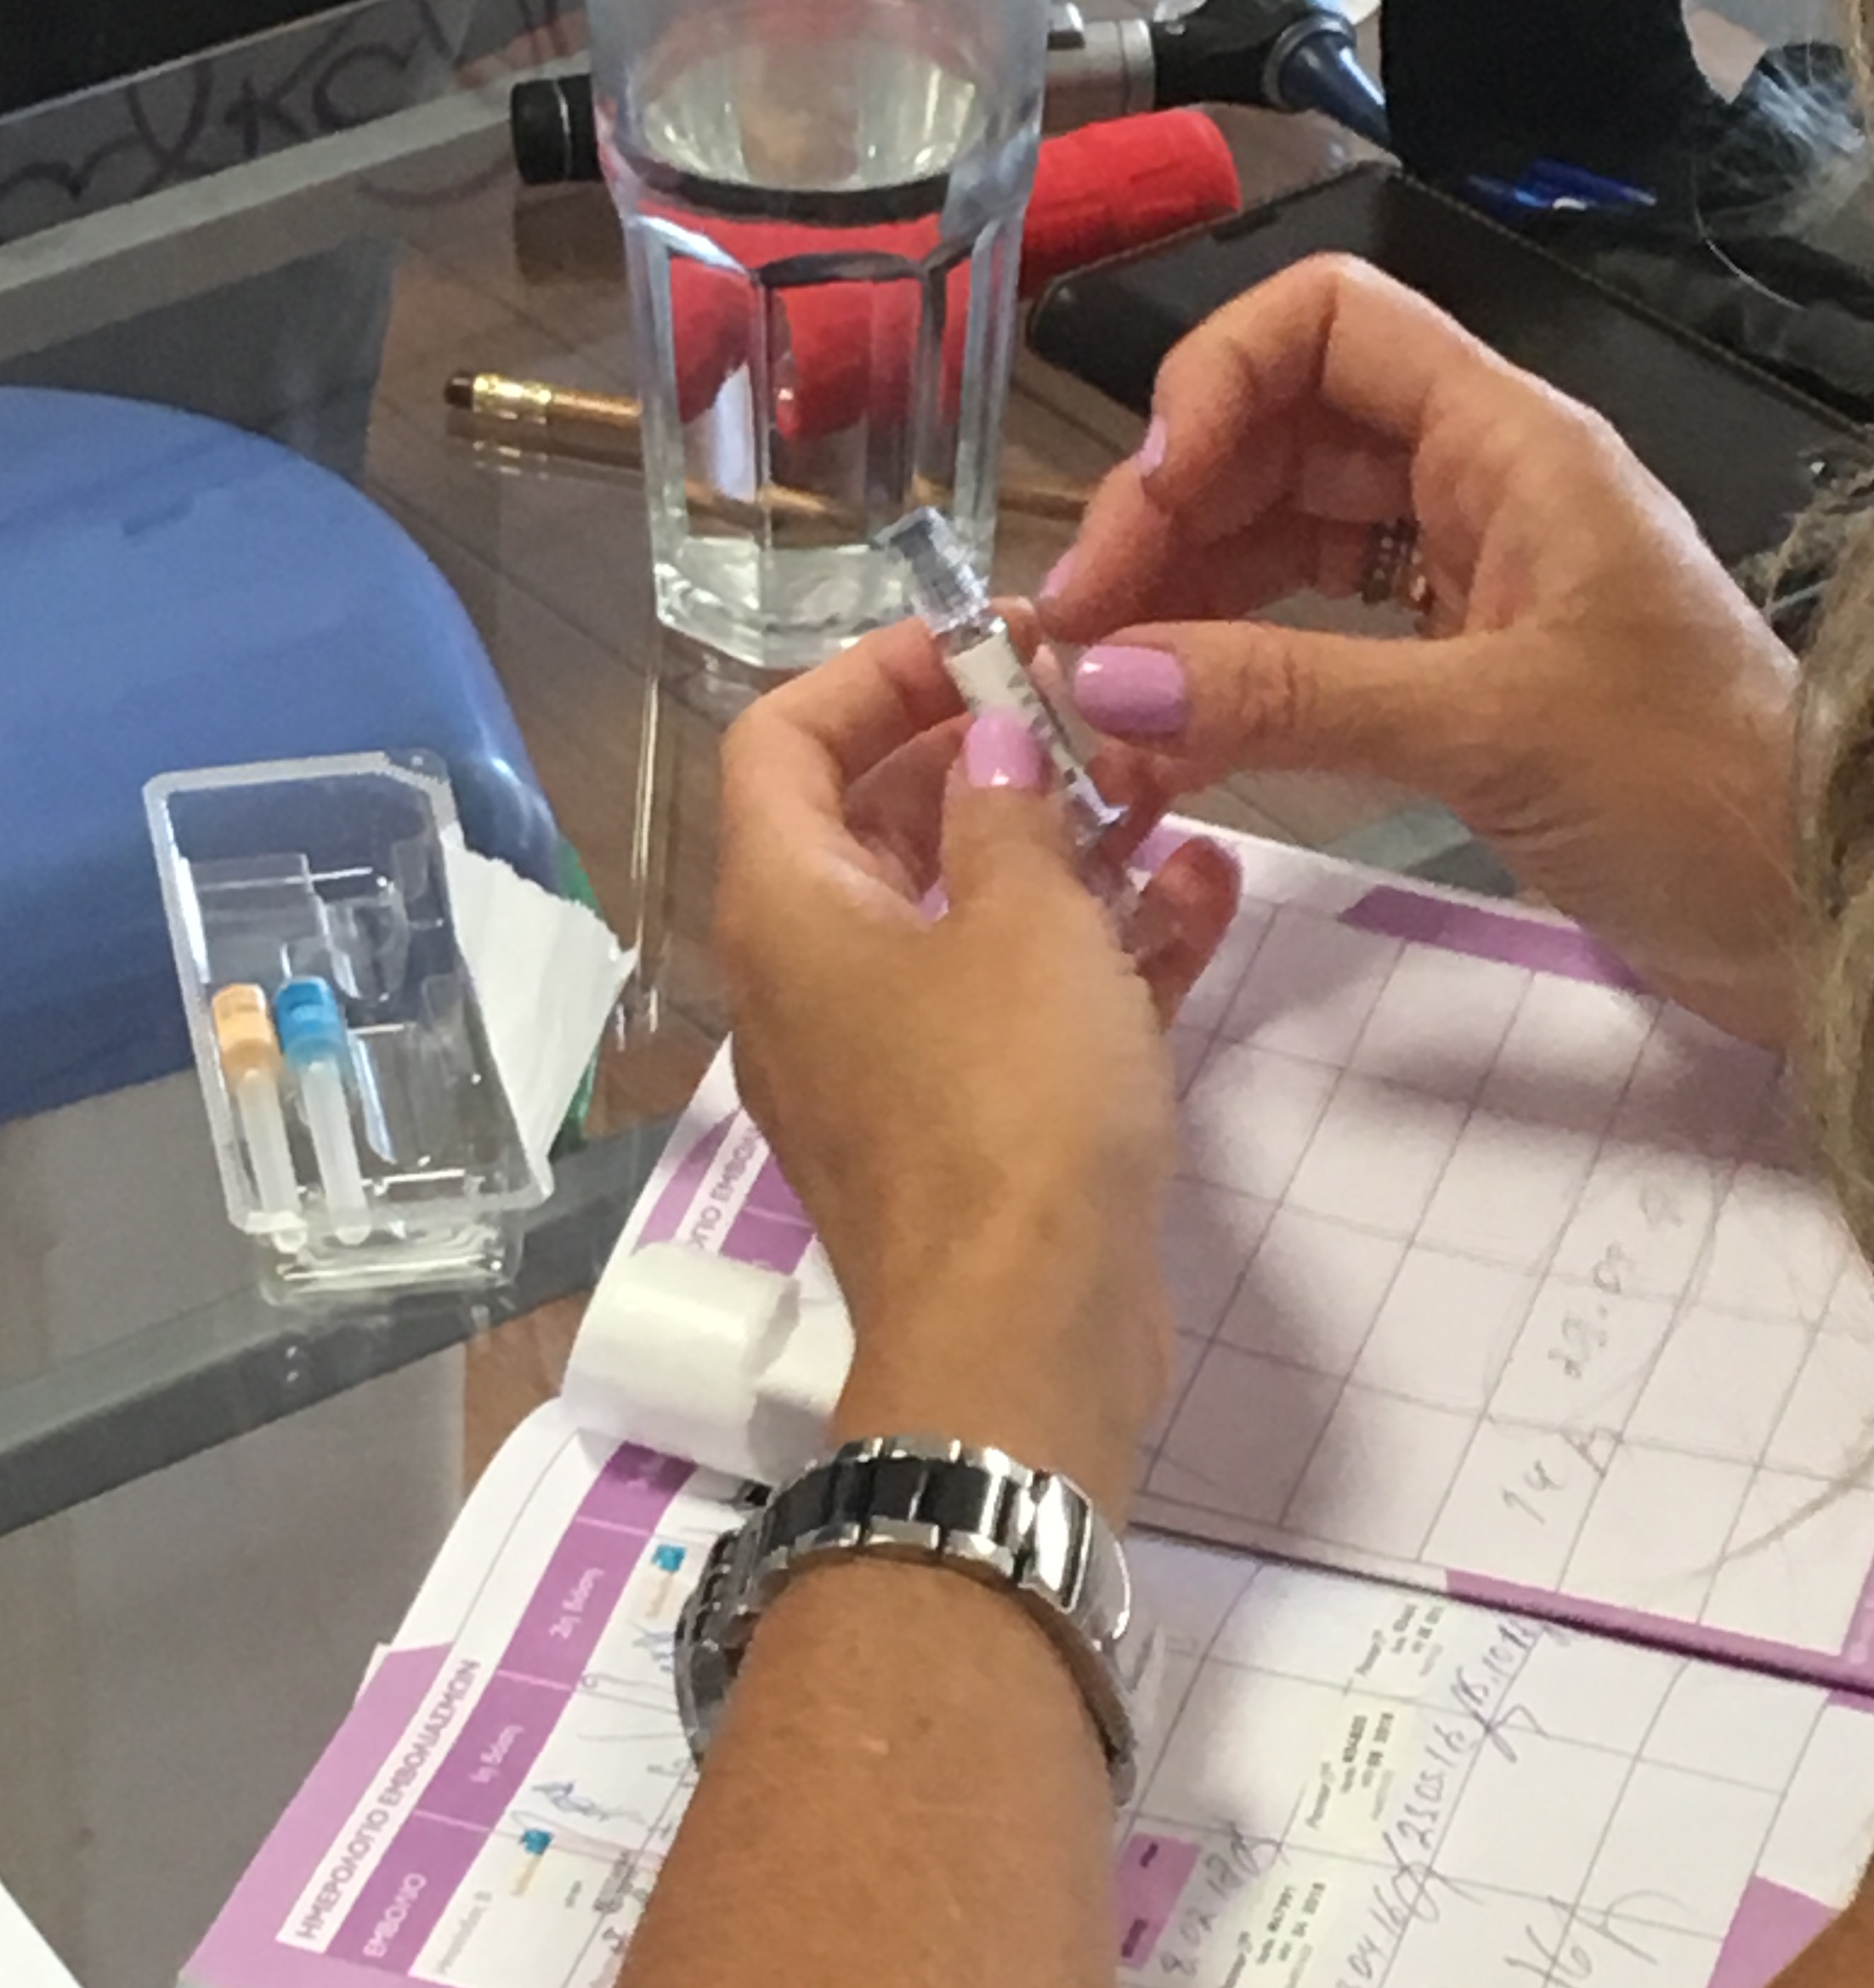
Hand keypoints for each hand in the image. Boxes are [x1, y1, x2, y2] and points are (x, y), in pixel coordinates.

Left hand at [715, 623, 1239, 1509]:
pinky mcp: (967, 1126)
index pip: (781, 738)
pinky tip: (1206, 894)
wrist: (1024, 1344)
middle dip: (995, 756)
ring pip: (966, 911)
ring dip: (1064, 842)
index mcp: (785, 908)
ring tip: (1175, 785)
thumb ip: (1008, 812)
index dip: (877, 672)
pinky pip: (1020, 1003)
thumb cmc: (1008, 1111)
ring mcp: (887, 1057)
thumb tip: (990, 748)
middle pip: (878, 819)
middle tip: (1107, 714)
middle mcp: (812, 974)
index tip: (992, 643)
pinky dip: (1096, 947)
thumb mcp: (1025, 926)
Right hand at [1040, 258, 1801, 1046]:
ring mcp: (1462, 583)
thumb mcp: (1488, 730)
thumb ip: (1287, 694)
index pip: (1326, 322)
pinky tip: (1161, 742)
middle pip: (1275, 434)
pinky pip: (1302, 638)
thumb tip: (1097, 680)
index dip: (1211, 386)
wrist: (1816, 918)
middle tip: (1073, 635)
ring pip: (1275, 540)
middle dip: (1163, 515)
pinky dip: (1224, 675)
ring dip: (1176, 601)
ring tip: (1096, 697)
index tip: (1140, 509)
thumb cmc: (1698, 793)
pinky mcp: (1450, 678)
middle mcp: (1477, 488)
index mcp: (1509, 443)